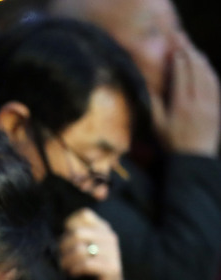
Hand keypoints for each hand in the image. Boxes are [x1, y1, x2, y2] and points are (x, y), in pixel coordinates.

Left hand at [58, 209, 123, 279]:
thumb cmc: (87, 264)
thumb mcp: (81, 245)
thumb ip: (73, 235)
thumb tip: (52, 234)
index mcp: (102, 227)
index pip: (84, 214)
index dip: (68, 225)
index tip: (63, 239)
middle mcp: (110, 237)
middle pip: (77, 233)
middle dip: (63, 246)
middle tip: (59, 257)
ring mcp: (113, 252)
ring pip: (80, 250)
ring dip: (66, 261)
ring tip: (64, 267)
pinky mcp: (112, 268)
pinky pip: (86, 265)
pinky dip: (74, 269)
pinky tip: (73, 273)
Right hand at [155, 32, 220, 155]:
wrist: (194, 159)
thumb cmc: (172, 143)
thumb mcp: (158, 126)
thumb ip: (154, 104)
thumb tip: (146, 86)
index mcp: (181, 105)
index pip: (182, 74)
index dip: (178, 59)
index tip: (174, 48)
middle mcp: (198, 101)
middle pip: (195, 70)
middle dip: (189, 52)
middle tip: (182, 40)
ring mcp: (210, 103)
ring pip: (207, 74)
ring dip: (200, 59)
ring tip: (192, 49)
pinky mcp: (217, 107)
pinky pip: (215, 83)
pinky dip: (209, 71)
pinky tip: (204, 65)